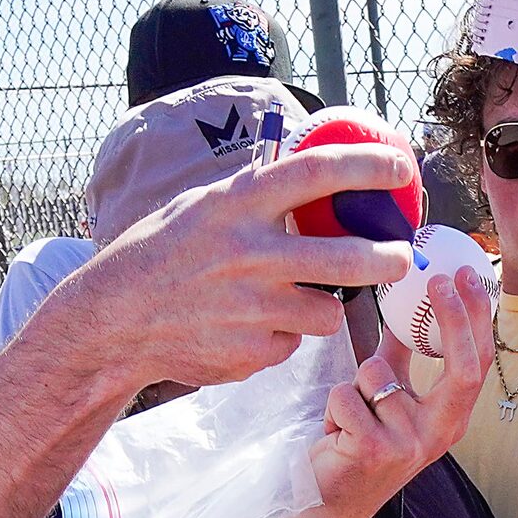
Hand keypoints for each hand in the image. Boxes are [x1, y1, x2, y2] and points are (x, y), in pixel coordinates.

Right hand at [64, 143, 418, 392]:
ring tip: (291, 301)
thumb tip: (312, 173)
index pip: (319, 173)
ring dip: (321, 308)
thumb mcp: (200, 206)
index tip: (402, 164)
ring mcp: (253, 308)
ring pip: (327, 314)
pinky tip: (245, 328)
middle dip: (389, 259)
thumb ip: (253, 195)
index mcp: (239, 204)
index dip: (369, 165)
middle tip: (401, 257)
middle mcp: (251, 253)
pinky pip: (291, 344)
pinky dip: (279, 338)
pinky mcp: (253, 352)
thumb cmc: (160, 253)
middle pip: (350, 259)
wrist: (115, 320)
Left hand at [271, 271, 492, 517]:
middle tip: (437, 279)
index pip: (476, 365)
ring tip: (351, 416)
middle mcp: (440, 434)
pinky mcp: (374, 449)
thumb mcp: (389, 401)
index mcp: (449, 420)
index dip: (475, 319)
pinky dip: (334, 405)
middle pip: (461, 369)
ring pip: (376, 373)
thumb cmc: (360, 446)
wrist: (330, 504)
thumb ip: (401, 360)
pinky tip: (336, 434)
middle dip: (453, 317)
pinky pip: (347, 394)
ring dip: (354, 384)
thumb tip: (404, 309)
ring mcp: (410, 444)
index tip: (464, 277)